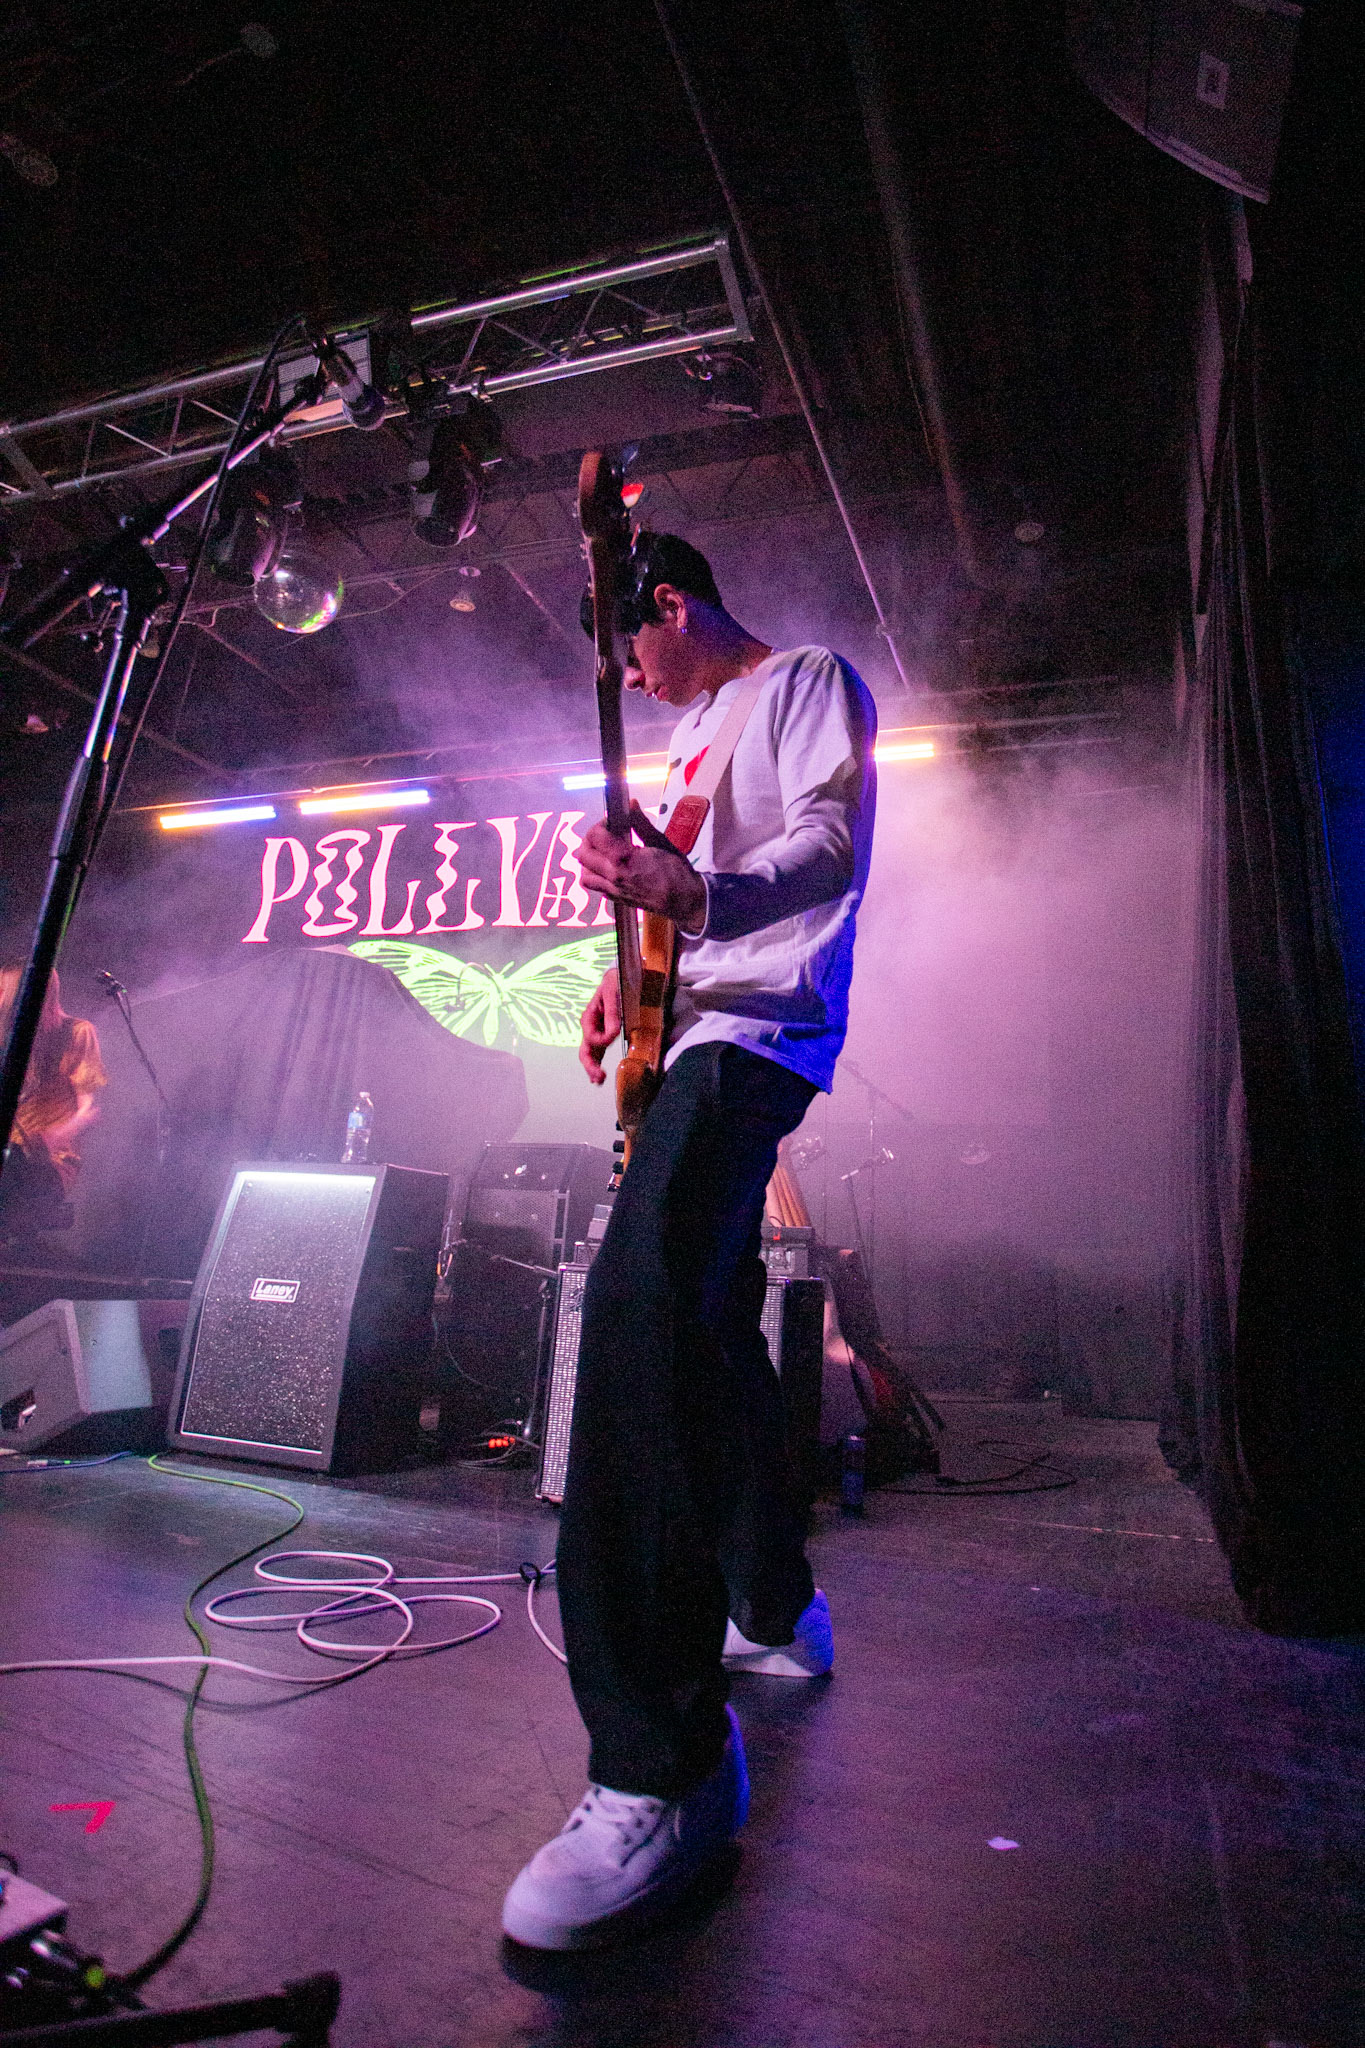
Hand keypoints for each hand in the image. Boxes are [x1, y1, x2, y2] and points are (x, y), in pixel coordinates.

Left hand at [576, 801, 707, 931]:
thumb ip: (641, 823)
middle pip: (583, 854)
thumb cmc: (677, 871)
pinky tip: (609, 868)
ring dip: (589, 860)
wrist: (684, 901)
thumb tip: (631, 804)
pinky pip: (596, 887)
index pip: (595, 836)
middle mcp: (613, 875)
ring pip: (584, 874)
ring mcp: (613, 890)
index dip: (601, 824)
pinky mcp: (616, 899)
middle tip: (605, 834)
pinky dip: (596, 875)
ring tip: (603, 852)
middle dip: (590, 839)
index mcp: (624, 859)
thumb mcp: (661, 842)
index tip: (612, 821)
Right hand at [579, 968, 621, 1085]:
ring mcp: (596, 1031)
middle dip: (590, 1065)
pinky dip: (597, 1063)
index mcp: (589, 1016)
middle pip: (585, 1050)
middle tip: (598, 1078)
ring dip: (592, 1068)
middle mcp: (590, 1026)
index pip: (591, 1036)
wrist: (621, 975)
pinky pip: (598, 1051)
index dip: (602, 1040)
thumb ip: (612, 1014)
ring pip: (590, 1054)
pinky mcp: (605, 1033)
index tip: (615, 1036)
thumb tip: (612, 1035)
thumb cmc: (616, 982)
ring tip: (598, 1081)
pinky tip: (599, 1075)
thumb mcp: (613, 993)